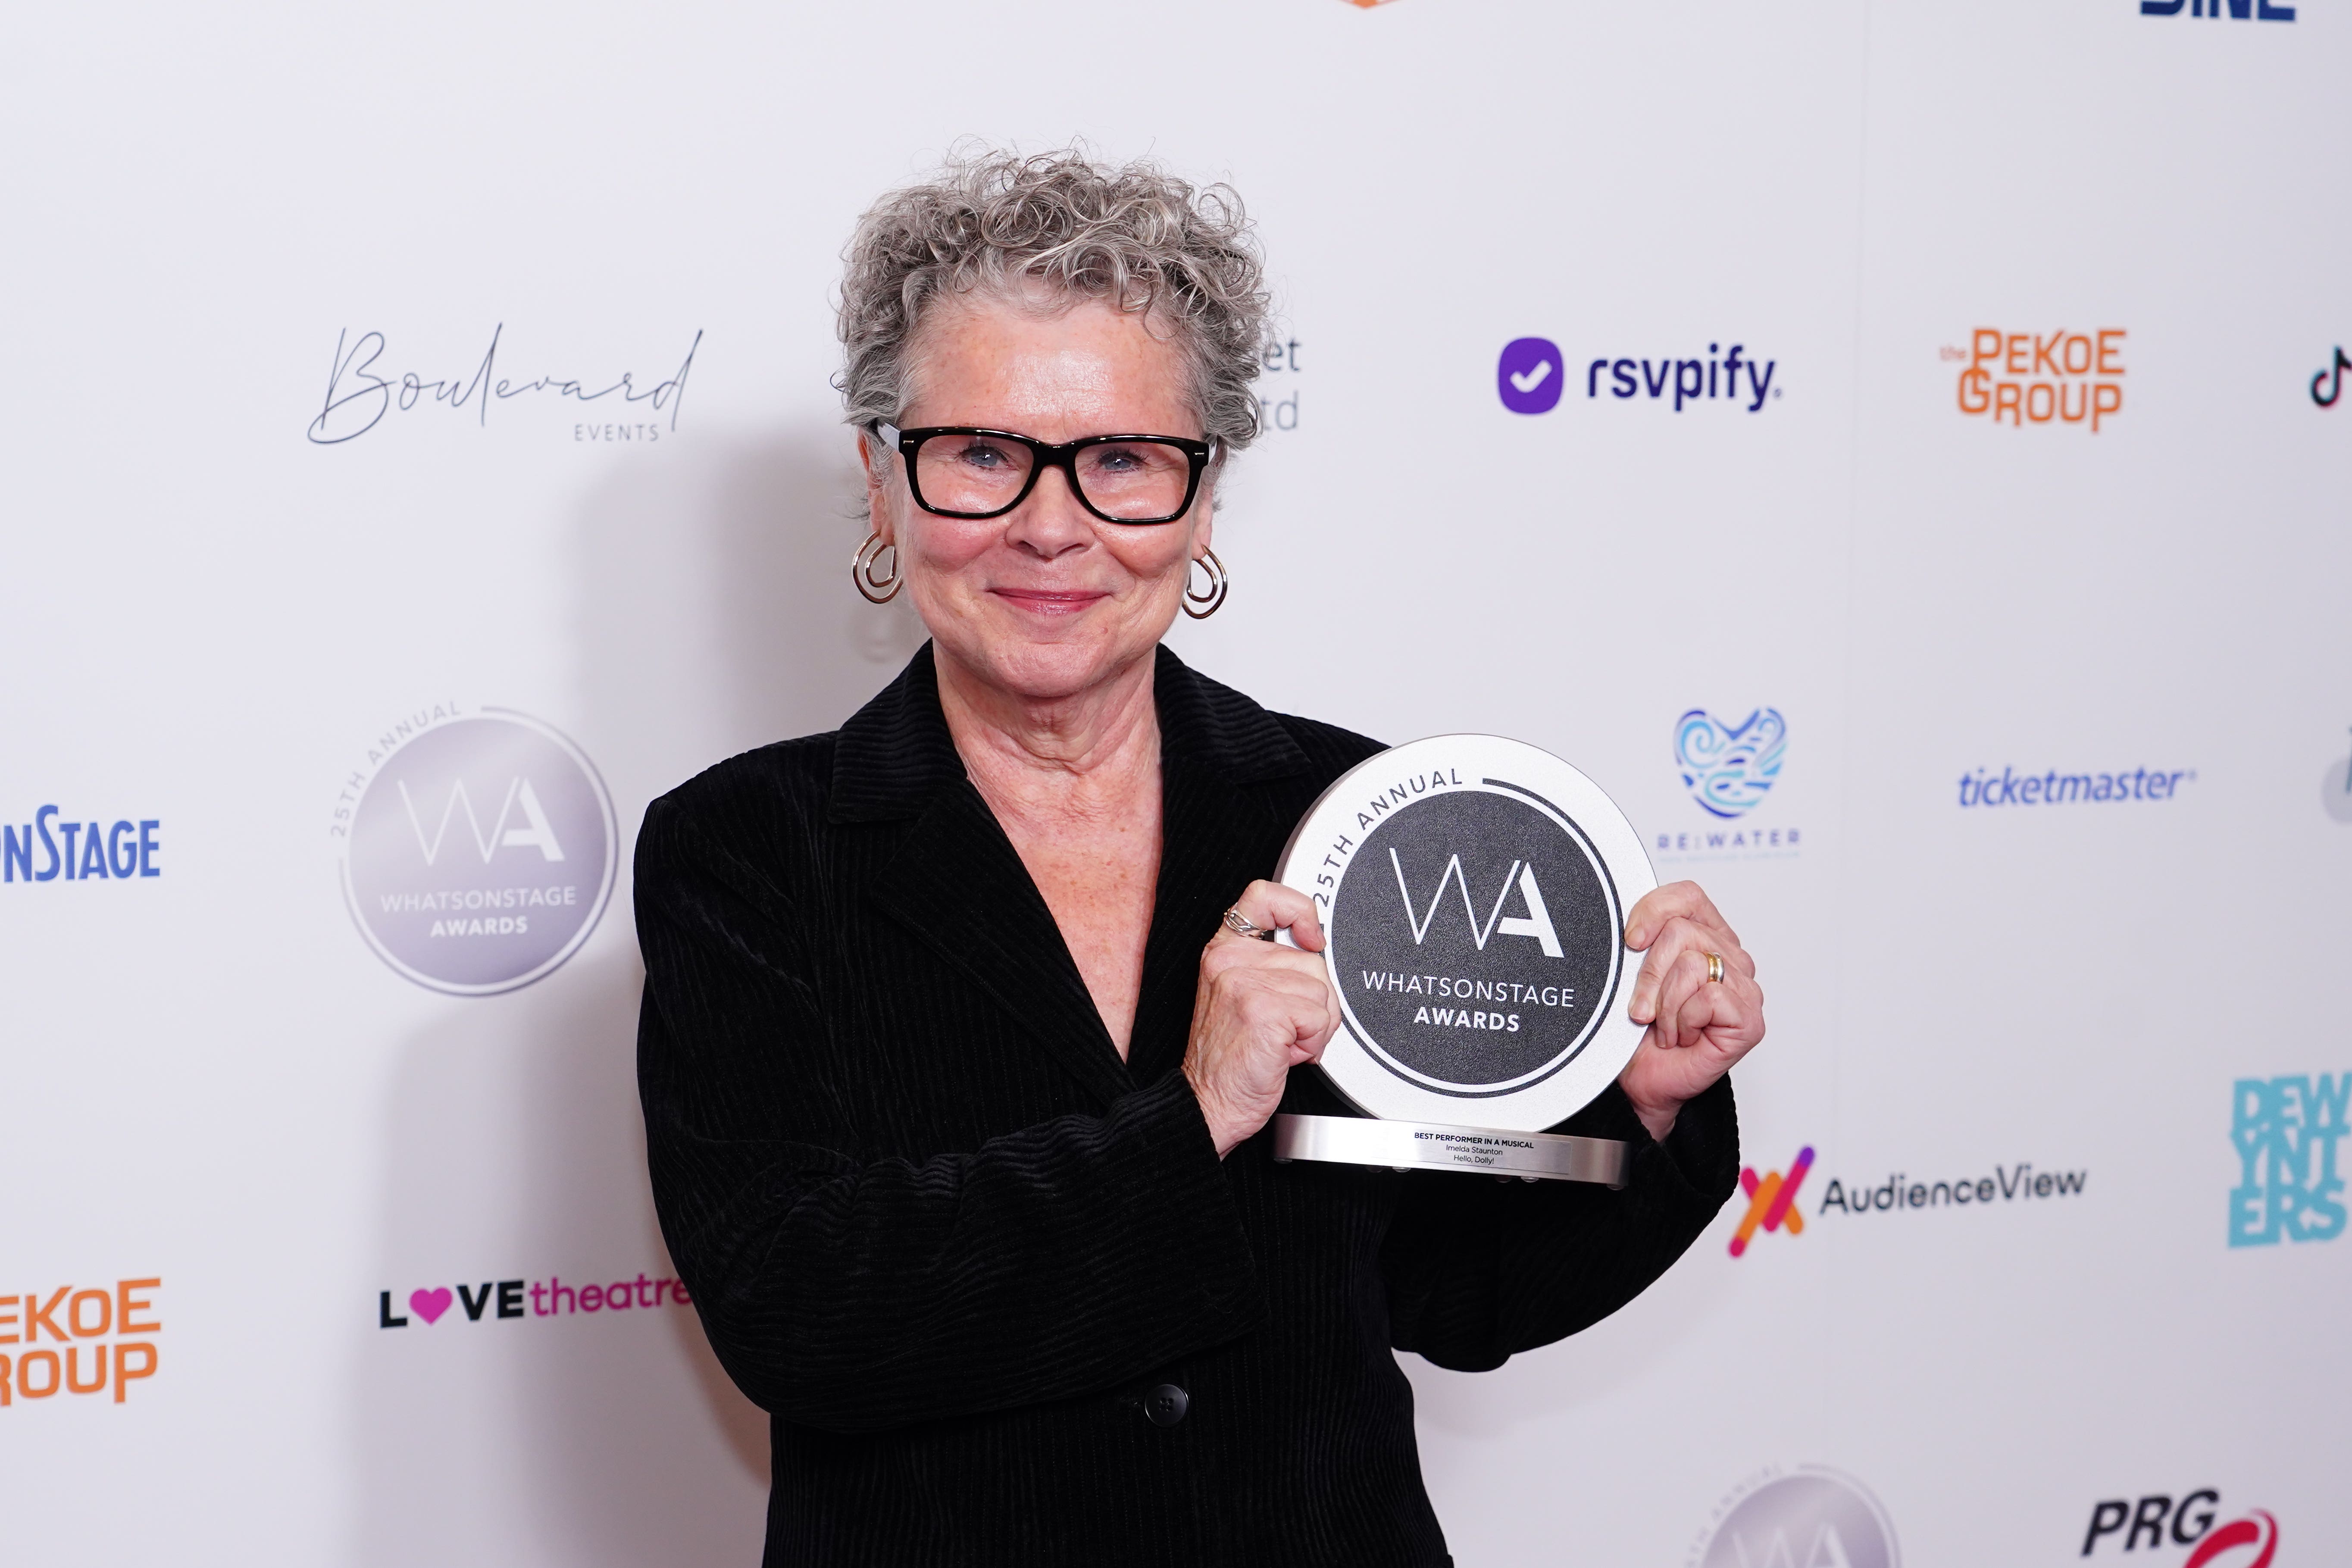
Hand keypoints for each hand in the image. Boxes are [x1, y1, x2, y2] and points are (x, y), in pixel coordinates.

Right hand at [1182, 880, 1341, 1156]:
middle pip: (1311, 960)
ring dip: (1313, 1026)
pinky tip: (1283, 1053)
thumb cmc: (1230, 1057)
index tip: (1310, 938)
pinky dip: (1312, 1043)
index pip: (1264, 896)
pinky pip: (1318, 1016)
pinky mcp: (1262, 1010)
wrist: (1208, 1102)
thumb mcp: (1241, 995)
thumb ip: (1270, 964)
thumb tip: (1315, 946)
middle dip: (1313, 1000)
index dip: (1299, 909)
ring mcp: (1243, 984)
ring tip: (1280, 1042)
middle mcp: (1229, 960)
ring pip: (1320, 991)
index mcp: (1224, 950)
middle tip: (1283, 1027)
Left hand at [1617, 881, 1764, 1142]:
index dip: (1652, 911)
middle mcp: (1732, 959)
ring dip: (1663, 1002)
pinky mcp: (1749, 1020)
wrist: (1639, 1082)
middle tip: (1644, 1008)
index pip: (1688, 896)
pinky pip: (1707, 997)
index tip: (1630, 941)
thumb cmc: (1635, 1030)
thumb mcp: (1632, 972)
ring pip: (1692, 963)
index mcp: (1708, 937)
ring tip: (1665, 1025)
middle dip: (1648, 973)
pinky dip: (1682, 1021)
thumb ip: (1643, 937)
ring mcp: (1745, 990)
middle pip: (1682, 930)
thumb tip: (1633, 923)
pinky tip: (1683, 1037)